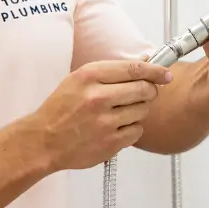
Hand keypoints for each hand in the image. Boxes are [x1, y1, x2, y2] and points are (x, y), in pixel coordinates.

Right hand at [24, 60, 172, 170]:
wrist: (43, 141)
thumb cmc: (59, 110)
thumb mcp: (77, 81)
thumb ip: (109, 74)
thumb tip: (145, 64)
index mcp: (88, 77)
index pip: (133, 69)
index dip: (155, 70)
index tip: (165, 73)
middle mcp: (97, 97)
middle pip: (144, 89)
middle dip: (148, 91)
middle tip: (141, 94)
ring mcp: (105, 122)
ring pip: (143, 110)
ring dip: (137, 111)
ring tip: (118, 113)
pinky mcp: (111, 142)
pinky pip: (137, 131)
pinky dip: (131, 129)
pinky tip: (114, 128)